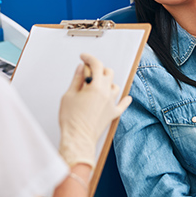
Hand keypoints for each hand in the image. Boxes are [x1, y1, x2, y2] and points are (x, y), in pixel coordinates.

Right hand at [58, 53, 131, 167]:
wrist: (78, 139)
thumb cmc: (71, 120)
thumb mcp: (69, 95)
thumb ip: (77, 79)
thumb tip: (82, 69)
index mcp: (96, 86)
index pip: (96, 64)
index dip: (89, 58)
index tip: (84, 58)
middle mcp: (106, 93)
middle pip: (108, 73)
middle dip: (98, 69)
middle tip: (88, 71)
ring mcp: (111, 104)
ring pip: (115, 86)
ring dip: (108, 82)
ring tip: (99, 84)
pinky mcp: (112, 114)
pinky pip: (122, 105)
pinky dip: (124, 100)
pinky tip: (127, 98)